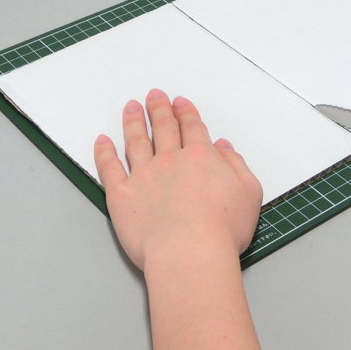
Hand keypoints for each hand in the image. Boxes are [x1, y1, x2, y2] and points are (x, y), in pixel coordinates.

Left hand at [94, 89, 262, 349]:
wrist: (190, 253)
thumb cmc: (223, 229)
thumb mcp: (249, 192)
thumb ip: (237, 165)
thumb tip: (224, 148)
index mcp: (201, 156)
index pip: (192, 127)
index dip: (186, 113)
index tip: (180, 103)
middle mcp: (170, 160)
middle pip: (163, 128)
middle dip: (160, 109)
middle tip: (155, 96)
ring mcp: (143, 176)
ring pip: (136, 141)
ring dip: (134, 121)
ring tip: (131, 107)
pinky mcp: (122, 195)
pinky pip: (109, 168)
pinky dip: (104, 152)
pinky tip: (102, 141)